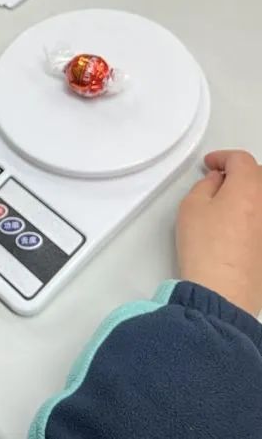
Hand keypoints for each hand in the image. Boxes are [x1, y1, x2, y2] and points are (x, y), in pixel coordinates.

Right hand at [177, 150, 261, 314]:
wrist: (223, 290)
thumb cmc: (207, 249)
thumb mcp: (191, 206)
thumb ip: (205, 185)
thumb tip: (215, 183)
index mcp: (250, 188)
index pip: (241, 160)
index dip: (223, 157)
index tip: (212, 164)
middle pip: (259, 176)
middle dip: (240, 173)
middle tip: (220, 180)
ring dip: (250, 194)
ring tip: (228, 203)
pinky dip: (255, 214)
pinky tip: (239, 225)